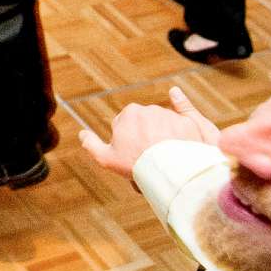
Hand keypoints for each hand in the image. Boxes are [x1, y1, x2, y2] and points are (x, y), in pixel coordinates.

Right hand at [79, 87, 220, 176]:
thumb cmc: (137, 163)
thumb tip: (81, 133)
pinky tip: (176, 101)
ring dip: (163, 136)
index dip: (127, 142)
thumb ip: (91, 144)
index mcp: (129, 113)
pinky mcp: (188, 120)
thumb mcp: (107, 158)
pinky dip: (181, 107)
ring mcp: (169, 114)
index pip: (125, 126)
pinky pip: (184, 111)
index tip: (133, 155)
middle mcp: (149, 109)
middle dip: (146, 137)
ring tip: (166, 157)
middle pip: (145, 124)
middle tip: (149, 158)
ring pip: (164, 124)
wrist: (171, 169)